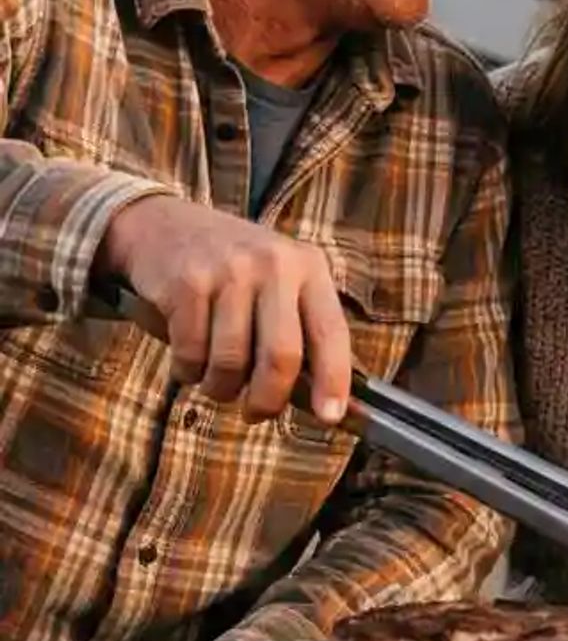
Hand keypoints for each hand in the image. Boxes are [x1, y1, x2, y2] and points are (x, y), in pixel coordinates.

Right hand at [96, 196, 352, 423]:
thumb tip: (317, 396)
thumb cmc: (231, 268)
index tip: (330, 416)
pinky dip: (187, 371)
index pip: (331, 331)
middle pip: (281, 356)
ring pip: (231, 362)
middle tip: (257, 412)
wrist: (161, 224)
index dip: (333, 379)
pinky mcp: (186, 283)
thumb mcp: (279, 280)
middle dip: (268, 399)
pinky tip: (188, 358)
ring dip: (220, 388)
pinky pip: (191, 353)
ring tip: (216, 381)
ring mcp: (230, 272)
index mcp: (309, 267)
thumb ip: (298, 326)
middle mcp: (275, 265)